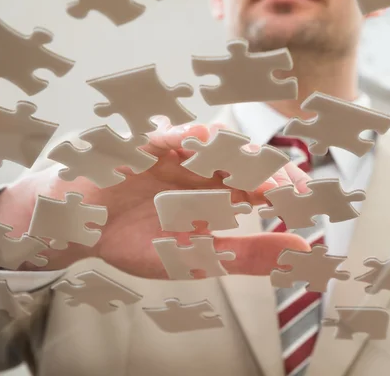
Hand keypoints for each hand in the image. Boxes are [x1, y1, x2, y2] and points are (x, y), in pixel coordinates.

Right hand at [0, 118, 310, 278]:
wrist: (80, 228)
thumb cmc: (137, 237)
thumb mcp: (201, 256)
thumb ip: (250, 253)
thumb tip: (302, 250)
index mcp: (221, 190)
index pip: (265, 182)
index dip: (288, 191)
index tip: (309, 207)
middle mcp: (205, 167)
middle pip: (248, 157)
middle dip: (274, 172)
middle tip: (295, 192)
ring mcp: (176, 152)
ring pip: (217, 141)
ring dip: (240, 156)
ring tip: (261, 179)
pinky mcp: (144, 144)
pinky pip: (166, 133)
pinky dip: (182, 138)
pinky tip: (197, 148)